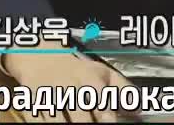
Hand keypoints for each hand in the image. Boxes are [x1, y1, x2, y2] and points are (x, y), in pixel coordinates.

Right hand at [4, 51, 134, 122]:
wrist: (40, 55)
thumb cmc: (76, 69)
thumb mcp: (103, 73)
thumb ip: (124, 91)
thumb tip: (141, 111)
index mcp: (91, 80)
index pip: (102, 106)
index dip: (107, 118)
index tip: (109, 124)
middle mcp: (70, 86)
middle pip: (81, 117)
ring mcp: (50, 94)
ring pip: (59, 121)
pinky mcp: (32, 101)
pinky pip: (40, 120)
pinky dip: (46, 124)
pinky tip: (56, 124)